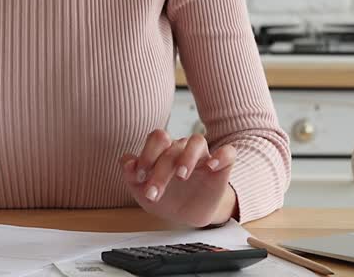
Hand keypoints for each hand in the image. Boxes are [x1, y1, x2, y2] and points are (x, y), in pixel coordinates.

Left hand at [120, 130, 237, 227]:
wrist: (189, 216)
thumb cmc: (166, 199)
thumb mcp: (144, 193)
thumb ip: (132, 176)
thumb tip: (126, 162)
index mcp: (163, 151)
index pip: (157, 138)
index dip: (147, 154)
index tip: (140, 177)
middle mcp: (182, 149)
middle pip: (172, 147)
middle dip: (160, 170)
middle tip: (154, 193)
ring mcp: (202, 156)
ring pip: (197, 141)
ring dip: (187, 157)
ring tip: (181, 175)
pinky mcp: (222, 167)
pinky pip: (228, 153)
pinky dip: (221, 156)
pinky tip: (211, 167)